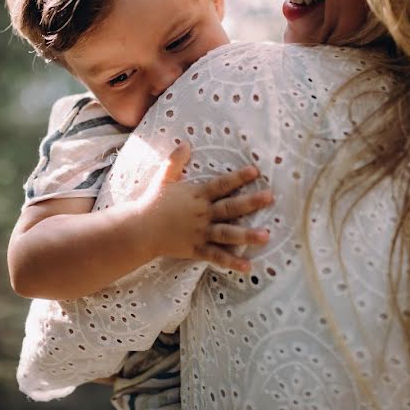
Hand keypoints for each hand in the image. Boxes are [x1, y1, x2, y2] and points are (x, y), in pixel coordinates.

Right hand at [131, 142, 271, 271]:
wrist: (139, 229)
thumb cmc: (151, 202)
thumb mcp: (163, 178)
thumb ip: (175, 162)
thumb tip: (186, 143)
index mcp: (197, 195)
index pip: (221, 185)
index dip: (239, 177)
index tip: (256, 172)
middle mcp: (202, 214)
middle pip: (230, 207)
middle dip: (251, 202)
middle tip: (270, 197)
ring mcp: (200, 233)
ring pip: (227, 233)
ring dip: (247, 235)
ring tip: (266, 236)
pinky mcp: (196, 249)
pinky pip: (216, 256)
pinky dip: (231, 262)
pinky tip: (248, 266)